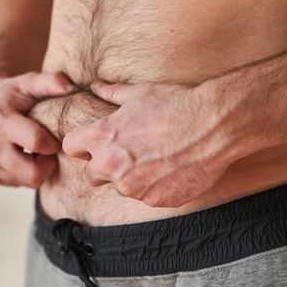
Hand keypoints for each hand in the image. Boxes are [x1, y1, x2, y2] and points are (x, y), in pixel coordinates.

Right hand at [0, 72, 73, 187]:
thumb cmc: (14, 95)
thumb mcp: (28, 83)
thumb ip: (49, 82)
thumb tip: (69, 87)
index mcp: (1, 121)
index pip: (36, 142)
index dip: (52, 143)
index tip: (54, 137)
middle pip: (32, 175)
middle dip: (46, 164)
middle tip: (48, 149)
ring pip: (27, 182)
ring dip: (36, 169)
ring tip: (36, 151)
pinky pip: (18, 184)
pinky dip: (25, 173)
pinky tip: (24, 156)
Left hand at [62, 80, 239, 206]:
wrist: (215, 125)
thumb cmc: (177, 103)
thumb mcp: (140, 93)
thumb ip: (112, 93)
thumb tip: (95, 86)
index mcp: (103, 138)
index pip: (70, 147)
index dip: (80, 145)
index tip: (91, 144)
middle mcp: (112, 167)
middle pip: (91, 175)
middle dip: (102, 166)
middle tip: (126, 154)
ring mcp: (134, 188)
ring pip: (121, 187)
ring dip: (131, 177)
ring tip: (156, 159)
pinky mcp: (156, 200)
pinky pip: (147, 196)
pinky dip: (155, 187)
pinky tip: (172, 169)